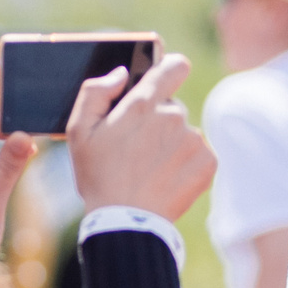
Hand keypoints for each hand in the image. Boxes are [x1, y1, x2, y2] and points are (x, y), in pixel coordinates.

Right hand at [69, 50, 214, 221]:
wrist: (126, 221)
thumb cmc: (98, 175)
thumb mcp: (79, 130)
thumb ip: (95, 92)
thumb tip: (122, 74)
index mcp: (143, 103)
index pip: (174, 66)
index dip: (170, 69)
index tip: (165, 77)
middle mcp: (173, 116)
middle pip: (173, 106)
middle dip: (158, 120)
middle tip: (138, 148)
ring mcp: (194, 139)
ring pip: (185, 132)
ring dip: (172, 144)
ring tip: (150, 168)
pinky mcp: (208, 162)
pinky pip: (200, 153)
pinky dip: (187, 163)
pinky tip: (166, 178)